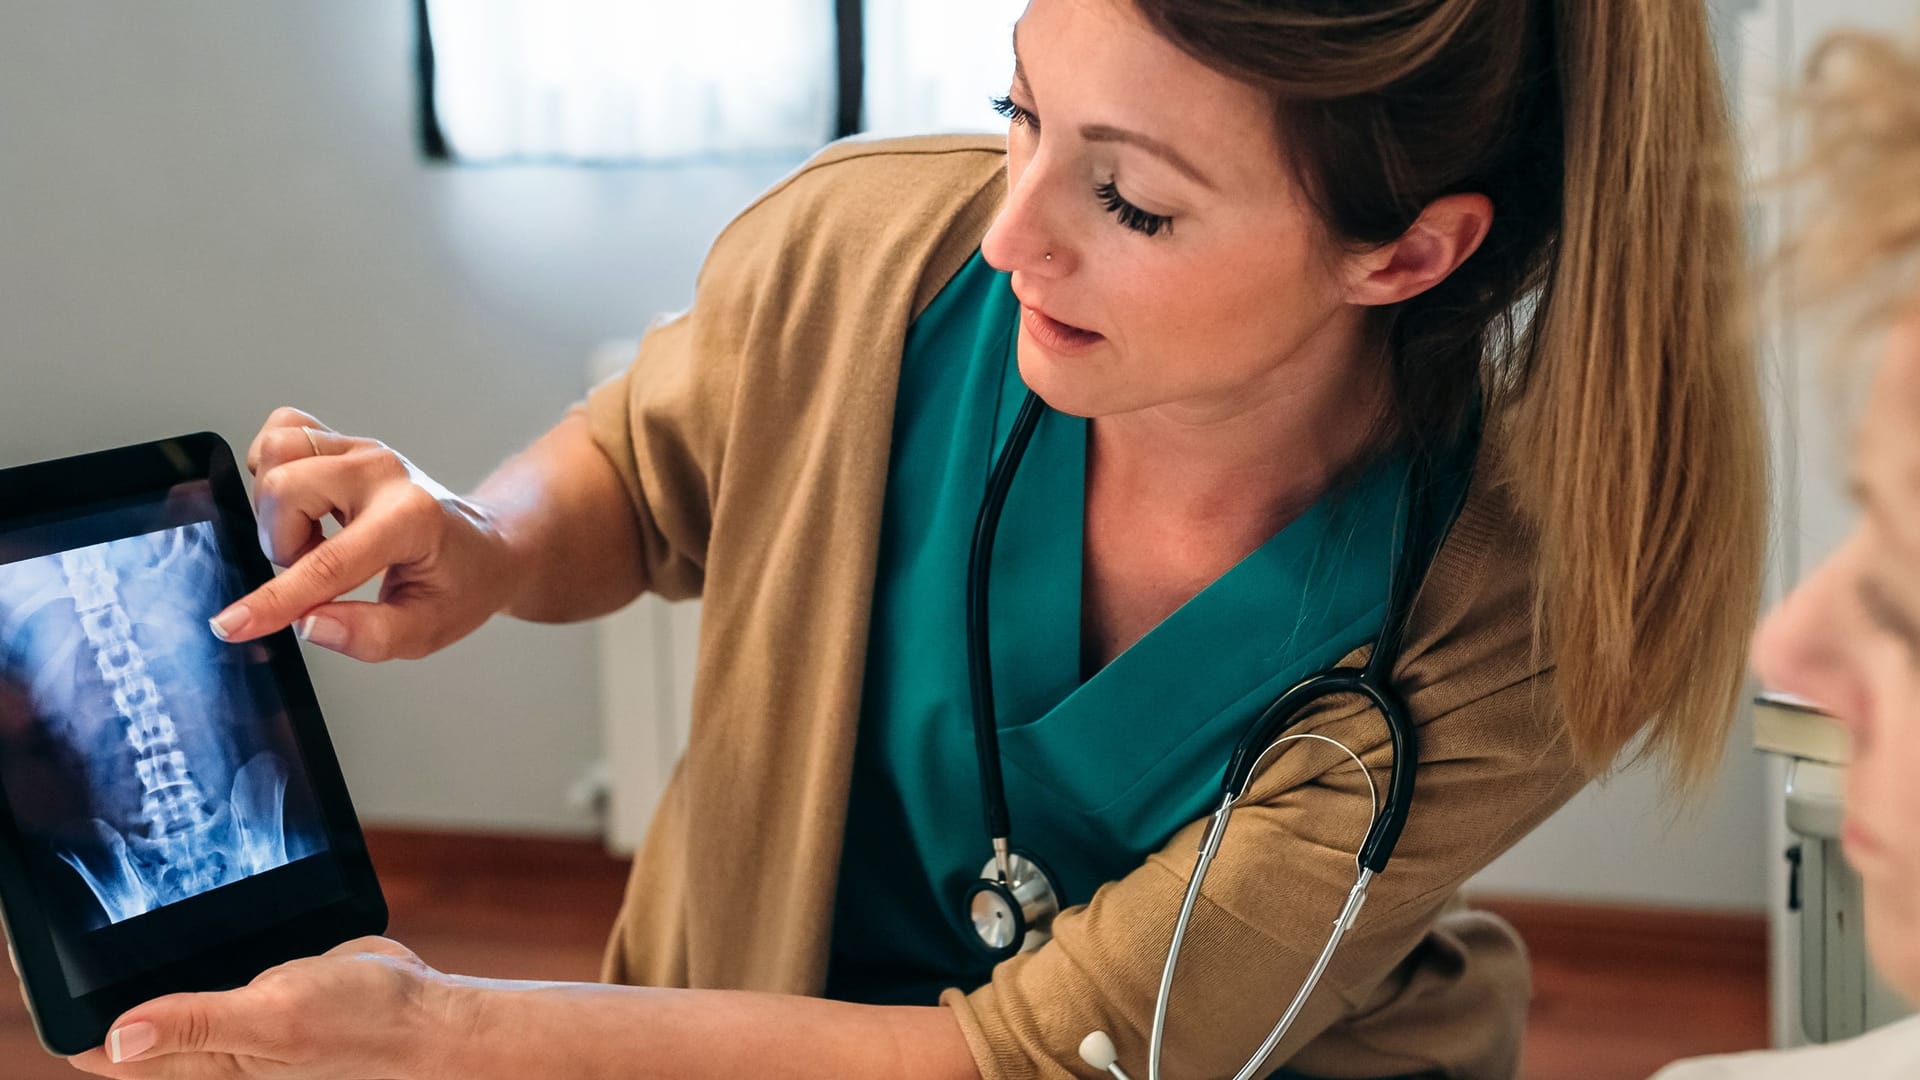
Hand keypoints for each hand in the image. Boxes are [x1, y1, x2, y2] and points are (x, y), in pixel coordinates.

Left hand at [68, 937, 447, 1079]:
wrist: (426, 1013)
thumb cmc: (360, 1030)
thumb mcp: (274, 1018)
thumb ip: (198, 1021)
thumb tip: (114, 1036)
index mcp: (197, 1060)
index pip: (101, 1044)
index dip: (68, 1005)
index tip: (46, 953)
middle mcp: (209, 1039)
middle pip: (127, 1008)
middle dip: (101, 968)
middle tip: (81, 910)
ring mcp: (237, 1011)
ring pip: (171, 979)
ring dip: (151, 949)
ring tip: (131, 896)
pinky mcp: (264, 981)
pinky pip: (217, 959)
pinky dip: (202, 934)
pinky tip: (204, 902)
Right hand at [210, 408, 518, 660]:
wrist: (486, 544)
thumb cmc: (460, 584)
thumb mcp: (427, 630)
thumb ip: (369, 636)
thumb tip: (307, 624)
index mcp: (411, 519)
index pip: (327, 563)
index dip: (274, 600)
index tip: (232, 625)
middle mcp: (383, 471)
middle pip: (285, 487)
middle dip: (281, 543)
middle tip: (315, 570)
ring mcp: (363, 449)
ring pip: (277, 452)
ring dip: (275, 508)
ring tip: (311, 539)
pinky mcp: (345, 441)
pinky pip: (283, 432)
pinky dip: (275, 469)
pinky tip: (302, 505)